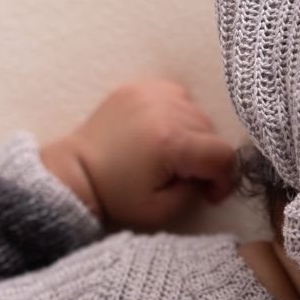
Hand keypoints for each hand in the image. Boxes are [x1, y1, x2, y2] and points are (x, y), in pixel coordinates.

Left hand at [41, 79, 237, 231]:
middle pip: (213, 133)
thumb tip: (210, 176)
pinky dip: (179, 115)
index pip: (223, 155)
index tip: (209, 194)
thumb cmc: (116, 197)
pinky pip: (178, 97)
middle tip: (188, 177)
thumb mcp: (161, 212)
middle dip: (207, 159)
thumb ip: (195, 193)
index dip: (224, 179)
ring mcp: (151, 93)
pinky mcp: (139, 87)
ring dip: (194, 137)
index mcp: (171, 143)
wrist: (75, 173)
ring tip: (173, 155)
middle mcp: (166, 110)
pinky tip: (163, 132)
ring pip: (198, 114)